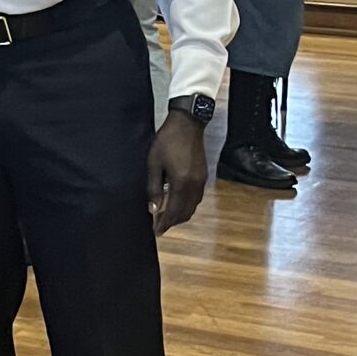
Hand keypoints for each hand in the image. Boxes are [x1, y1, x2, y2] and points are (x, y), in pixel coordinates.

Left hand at [147, 110, 207, 235]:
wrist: (188, 123)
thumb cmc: (167, 141)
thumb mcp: (154, 163)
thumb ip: (153, 187)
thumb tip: (153, 209)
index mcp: (181, 183)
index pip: (173, 211)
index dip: (164, 224)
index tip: (156, 232)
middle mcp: (194, 185)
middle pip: (185, 213)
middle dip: (172, 222)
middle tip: (159, 226)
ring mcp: (201, 181)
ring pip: (192, 207)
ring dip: (180, 215)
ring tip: (166, 216)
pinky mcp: (203, 176)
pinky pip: (196, 198)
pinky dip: (187, 205)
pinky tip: (177, 202)